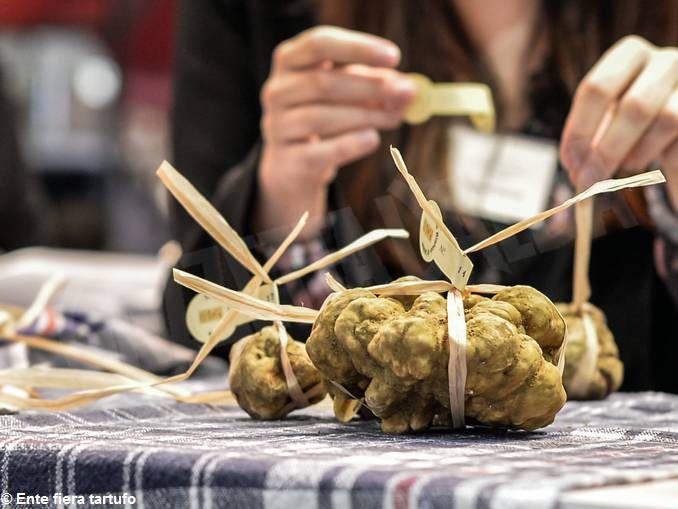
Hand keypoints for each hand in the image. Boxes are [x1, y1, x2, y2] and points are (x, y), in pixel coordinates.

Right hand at [255, 26, 415, 239]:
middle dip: (370, 87)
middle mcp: (276, 91)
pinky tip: (373, 139)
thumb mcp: (347, 94)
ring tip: (395, 118)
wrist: (292, 167)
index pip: (319, 43)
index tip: (394, 56)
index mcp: (289, 61)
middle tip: (406, 92)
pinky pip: (320, 152)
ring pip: (321, 118)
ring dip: (366, 116)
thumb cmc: (324, 117)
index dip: (358, 48)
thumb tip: (408, 90)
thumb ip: (376, 86)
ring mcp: (277, 127)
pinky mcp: (287, 161)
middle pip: (323, 83)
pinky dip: (351, 144)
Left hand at [560, 36, 677, 202]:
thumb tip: (577, 172)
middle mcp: (666, 61)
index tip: (571, 164)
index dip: (580, 130)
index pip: (597, 88)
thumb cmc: (634, 125)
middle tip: (589, 180)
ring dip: (638, 154)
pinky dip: (665, 159)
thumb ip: (590, 139)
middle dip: (606, 150)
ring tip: (626, 168)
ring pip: (667, 119)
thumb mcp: (607, 122)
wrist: (675, 134)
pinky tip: (653, 167)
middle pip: (634, 105)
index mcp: (630, 56)